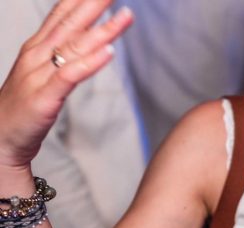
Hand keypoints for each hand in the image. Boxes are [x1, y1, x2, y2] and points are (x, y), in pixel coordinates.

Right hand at [0, 0, 133, 168]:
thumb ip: (64, 56)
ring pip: (76, 46)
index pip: (62, 15)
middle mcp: (38, 55)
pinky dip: (91, 62)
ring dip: (104, 29)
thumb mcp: (43, 74)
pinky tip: (110, 52)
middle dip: (95, 4)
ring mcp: (40, 75)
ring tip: (126, 15)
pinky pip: (71, 75)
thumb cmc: (24, 107)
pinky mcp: (45, 97)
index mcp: (37, 47)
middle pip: (71, 23)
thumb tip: (92, 44)